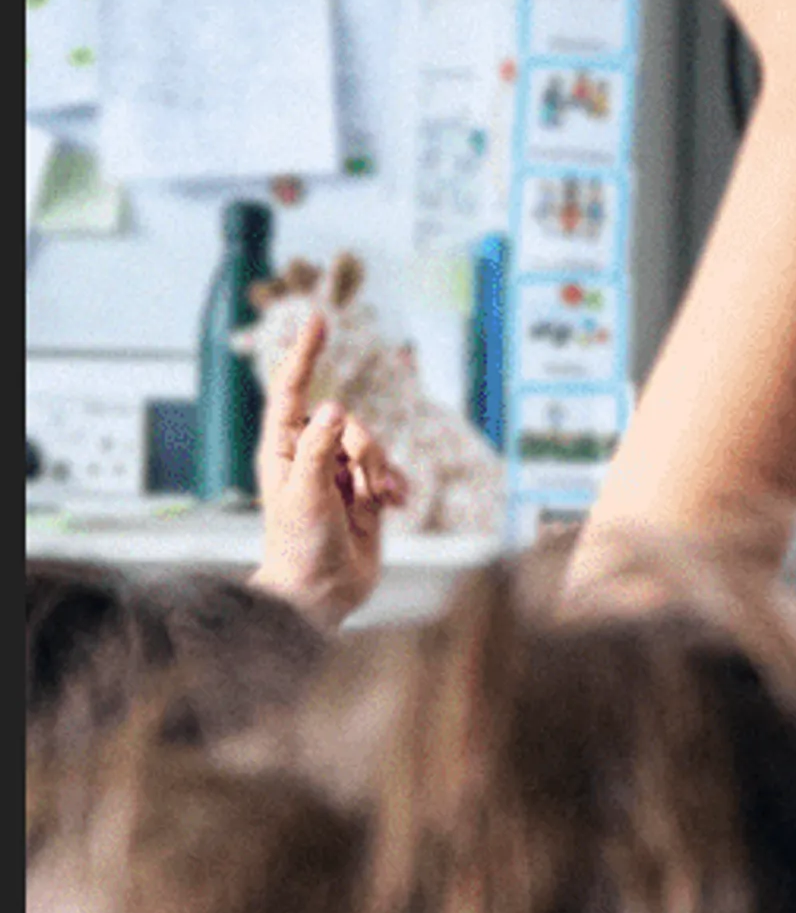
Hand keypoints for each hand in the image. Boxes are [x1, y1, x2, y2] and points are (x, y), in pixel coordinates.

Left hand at [247, 314, 406, 630]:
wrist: (321, 592)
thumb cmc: (298, 546)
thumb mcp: (304, 493)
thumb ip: (319, 447)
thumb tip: (334, 407)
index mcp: (283, 450)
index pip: (292, 391)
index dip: (304, 355)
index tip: (319, 320)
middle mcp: (310, 455)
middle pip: (348, 422)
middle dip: (364, 450)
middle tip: (357, 487)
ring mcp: (338, 473)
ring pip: (373, 444)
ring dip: (380, 472)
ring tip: (373, 504)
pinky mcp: (364, 491)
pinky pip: (390, 469)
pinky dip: (394, 484)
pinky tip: (394, 505)